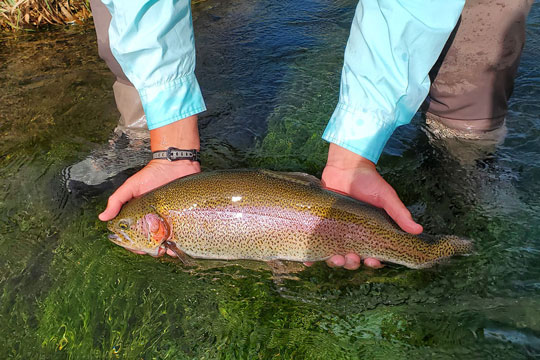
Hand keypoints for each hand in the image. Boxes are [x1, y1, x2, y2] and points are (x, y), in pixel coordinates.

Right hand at [99, 115, 200, 256]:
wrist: (175, 165)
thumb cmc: (152, 175)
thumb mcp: (131, 187)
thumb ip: (117, 201)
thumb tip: (102, 218)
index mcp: (141, 216)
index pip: (136, 237)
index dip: (135, 246)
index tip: (139, 248)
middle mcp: (155, 220)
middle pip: (152, 243)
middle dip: (152, 249)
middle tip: (155, 249)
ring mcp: (170, 220)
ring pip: (167, 242)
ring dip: (167, 250)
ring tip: (167, 248)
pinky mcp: (183, 218)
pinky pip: (182, 235)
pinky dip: (180, 243)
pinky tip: (178, 245)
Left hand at [306, 143, 422, 269]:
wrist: (346, 166)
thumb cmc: (370, 182)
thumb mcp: (387, 197)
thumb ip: (400, 214)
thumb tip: (418, 230)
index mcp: (370, 233)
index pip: (373, 255)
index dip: (373, 262)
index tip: (372, 260)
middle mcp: (352, 235)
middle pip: (352, 259)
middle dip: (352, 263)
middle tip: (350, 257)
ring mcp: (335, 231)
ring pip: (334, 255)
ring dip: (335, 262)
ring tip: (335, 258)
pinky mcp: (321, 225)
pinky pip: (315, 244)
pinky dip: (311, 256)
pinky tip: (308, 261)